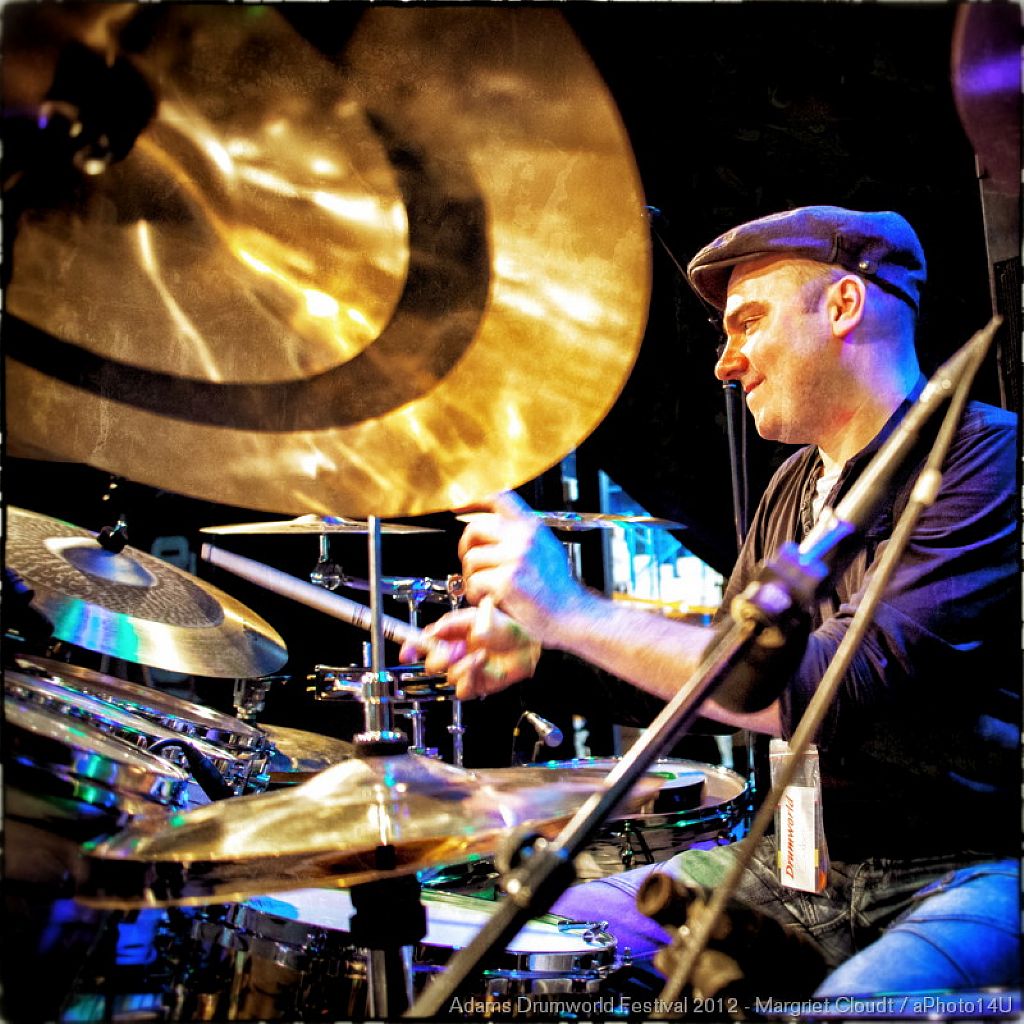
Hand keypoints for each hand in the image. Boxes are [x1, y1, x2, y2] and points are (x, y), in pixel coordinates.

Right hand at [398, 604, 540, 699]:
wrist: (529, 642)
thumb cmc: (506, 626)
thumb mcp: (478, 616)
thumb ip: (454, 623)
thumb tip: (433, 630)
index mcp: (451, 636)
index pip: (423, 644)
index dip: (411, 648)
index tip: (407, 651)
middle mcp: (456, 654)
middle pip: (432, 664)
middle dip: (440, 656)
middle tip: (455, 648)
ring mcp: (466, 670)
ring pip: (448, 676)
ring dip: (462, 664)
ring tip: (478, 652)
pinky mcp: (477, 684)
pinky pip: (463, 688)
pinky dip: (470, 674)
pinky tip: (481, 662)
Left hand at [458, 491, 589, 645]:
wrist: (569, 614)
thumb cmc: (557, 589)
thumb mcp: (545, 549)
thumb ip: (521, 536)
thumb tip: (494, 530)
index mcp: (532, 527)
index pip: (499, 499)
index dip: (474, 501)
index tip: (459, 507)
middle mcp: (524, 538)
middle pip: (475, 529)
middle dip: (466, 547)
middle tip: (471, 564)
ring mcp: (515, 558)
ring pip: (471, 559)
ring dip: (472, 577)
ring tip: (486, 588)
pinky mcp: (507, 580)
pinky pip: (474, 582)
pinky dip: (476, 594)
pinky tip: (489, 599)